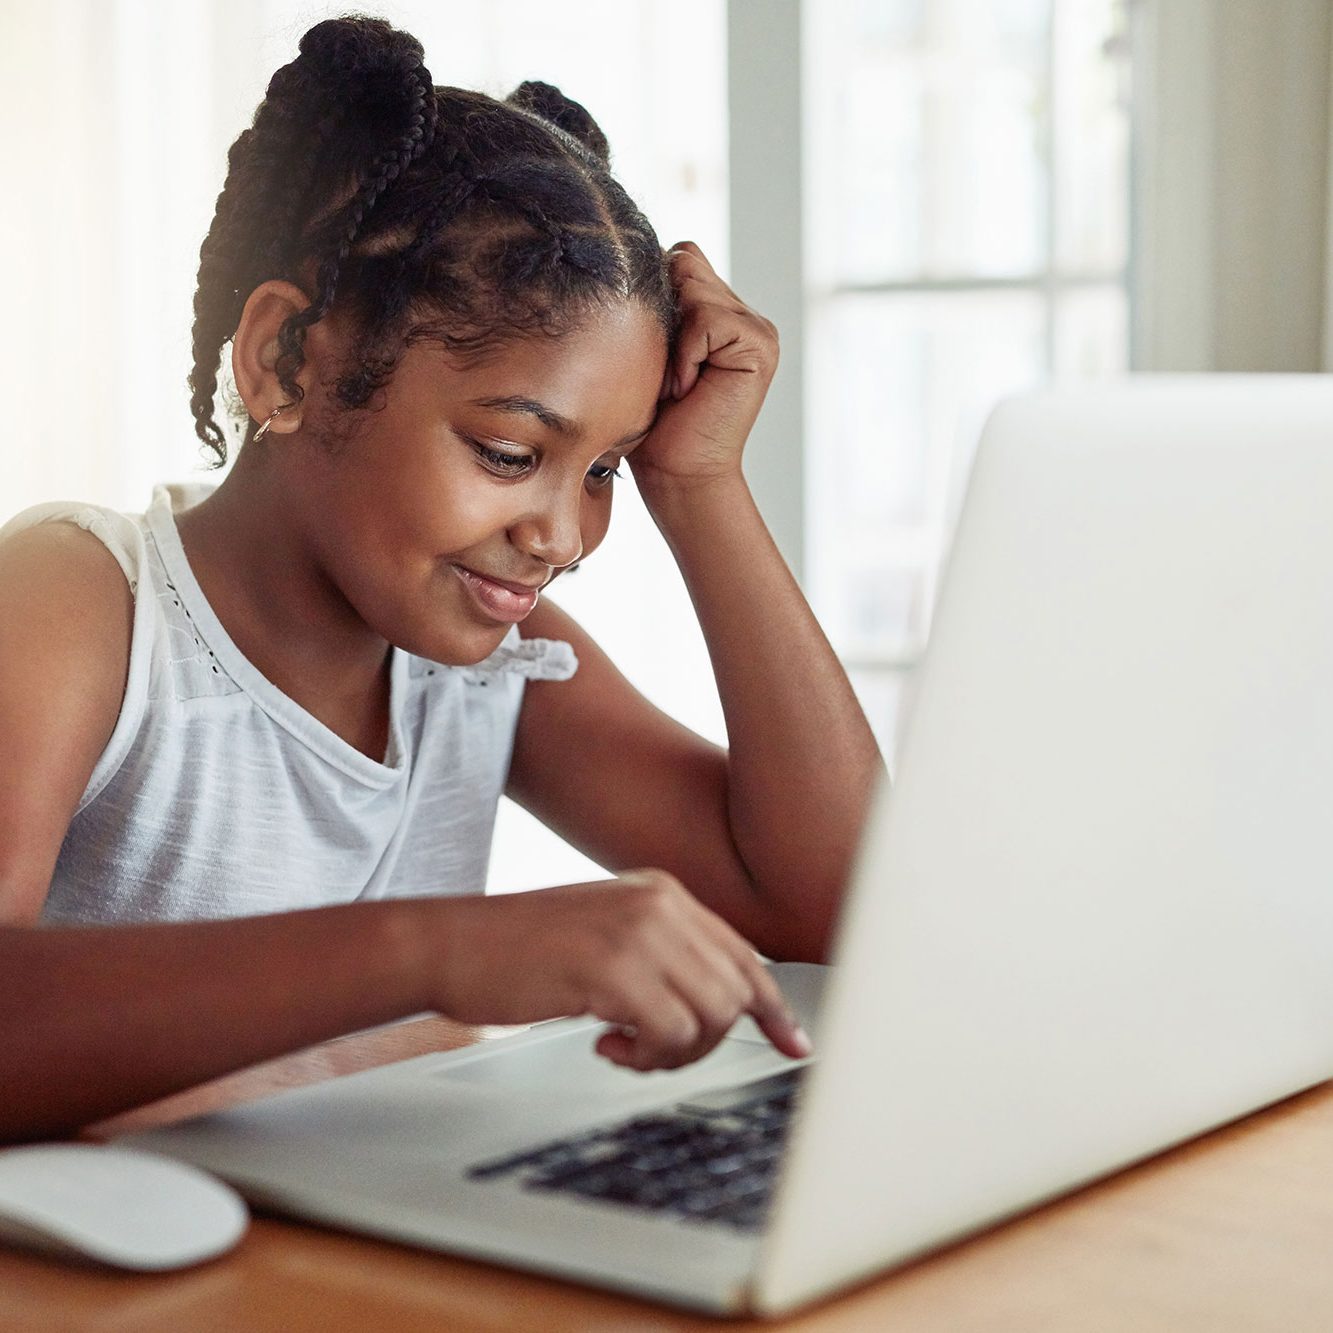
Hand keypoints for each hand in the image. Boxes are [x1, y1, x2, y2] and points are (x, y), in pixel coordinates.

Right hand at [430, 869, 810, 1070]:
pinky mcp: (611, 969)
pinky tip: (604, 1045)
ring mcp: (636, 932)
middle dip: (707, 1041)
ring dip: (674, 1053)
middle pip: (735, 993)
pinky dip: (645, 1058)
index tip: (795, 1044)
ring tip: (625, 1048)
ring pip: (711, 1018)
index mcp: (662, 892)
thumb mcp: (607, 933)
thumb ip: (663, 954)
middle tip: (654, 1051)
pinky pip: (670, 1034)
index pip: (743, 955)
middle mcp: (659, 904)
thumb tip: (724, 1007)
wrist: (451, 944)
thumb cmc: (522, 949)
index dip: (774, 1007)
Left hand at [630, 242, 779, 493]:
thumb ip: (658, 305)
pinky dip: (686, 353)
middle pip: (685, 263)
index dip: (656, 297)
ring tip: (676, 383)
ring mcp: (756, 329)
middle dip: (662, 314)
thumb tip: (641, 254)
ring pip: (693, 287)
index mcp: (718, 312)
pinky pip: (705, 317)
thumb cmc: (652, 424)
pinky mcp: (759, 344)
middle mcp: (743, 314)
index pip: (680, 259)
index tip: (653, 356)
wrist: (676, 474)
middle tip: (666, 374)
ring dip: (672, 339)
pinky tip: (688, 388)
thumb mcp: (646, 352)